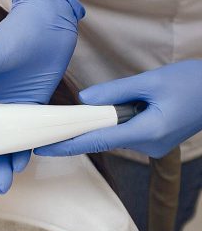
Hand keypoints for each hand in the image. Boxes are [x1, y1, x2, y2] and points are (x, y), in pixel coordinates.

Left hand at [34, 60, 201, 158]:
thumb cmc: (193, 83)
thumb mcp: (151, 80)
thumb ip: (115, 92)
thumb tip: (84, 100)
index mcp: (149, 131)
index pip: (98, 141)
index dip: (68, 145)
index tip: (44, 149)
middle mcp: (149, 144)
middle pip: (103, 138)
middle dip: (81, 129)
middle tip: (53, 124)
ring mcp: (153, 145)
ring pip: (114, 134)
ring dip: (102, 121)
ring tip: (99, 106)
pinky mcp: (155, 140)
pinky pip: (125, 132)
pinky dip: (114, 122)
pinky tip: (119, 107)